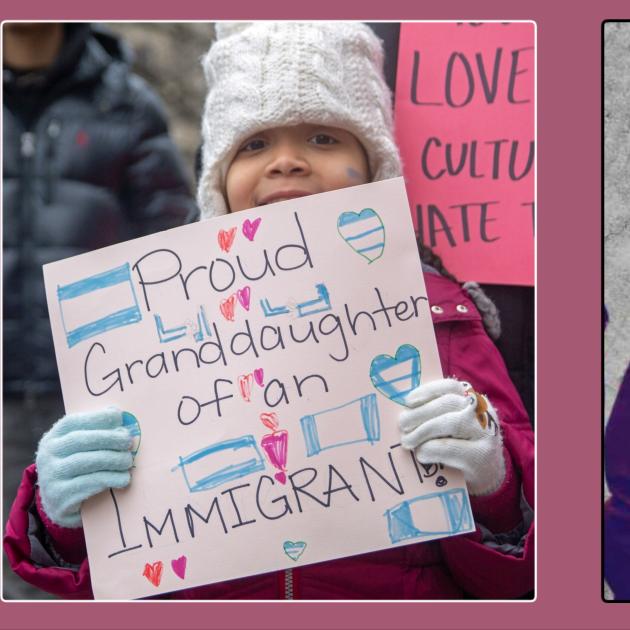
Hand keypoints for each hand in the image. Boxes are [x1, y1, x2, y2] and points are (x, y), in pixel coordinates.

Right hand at [35, 408, 133, 527]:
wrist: (59, 505)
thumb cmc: (76, 470)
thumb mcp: (78, 450)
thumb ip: (94, 432)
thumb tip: (117, 414)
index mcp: (52, 438)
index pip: (72, 422)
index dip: (97, 417)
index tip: (118, 416)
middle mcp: (48, 455)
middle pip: (80, 441)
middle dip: (108, 438)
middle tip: (128, 441)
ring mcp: (51, 476)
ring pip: (85, 462)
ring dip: (112, 459)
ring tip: (127, 461)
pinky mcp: (60, 496)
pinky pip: (88, 484)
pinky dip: (110, 479)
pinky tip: (123, 478)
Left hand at [399, 378, 504, 495]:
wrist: (488, 477)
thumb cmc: (463, 447)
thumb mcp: (454, 426)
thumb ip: (437, 414)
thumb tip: (405, 411)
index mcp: (473, 400)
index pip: (450, 386)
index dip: (427, 391)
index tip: (408, 401)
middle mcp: (483, 412)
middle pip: (447, 403)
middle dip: (420, 413)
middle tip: (402, 424)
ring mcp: (485, 433)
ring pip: (449, 422)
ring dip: (422, 431)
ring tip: (408, 441)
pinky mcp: (482, 455)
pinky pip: (450, 447)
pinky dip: (430, 449)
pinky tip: (421, 454)